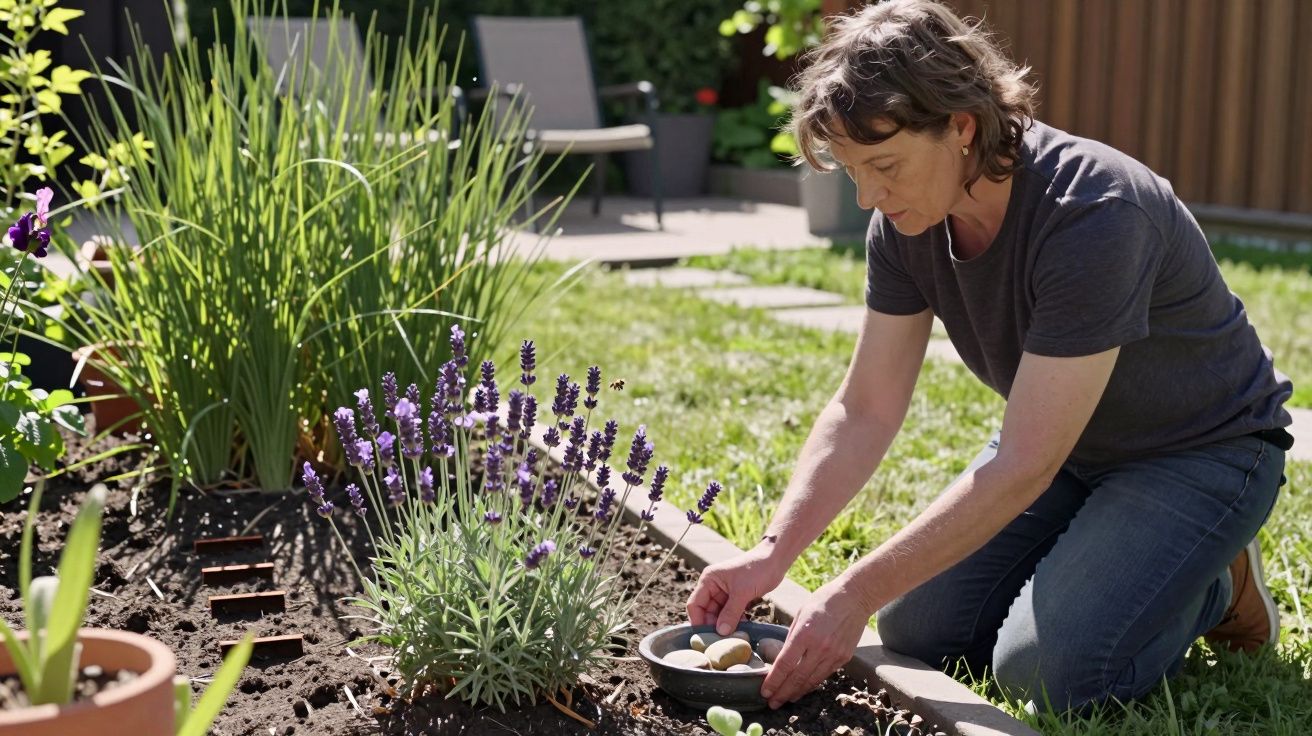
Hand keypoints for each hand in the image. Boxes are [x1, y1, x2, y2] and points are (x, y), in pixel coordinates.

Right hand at [687, 544, 786, 634]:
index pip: (695, 605)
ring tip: (734, 636)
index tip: (706, 638)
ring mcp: (724, 592)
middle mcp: (713, 586)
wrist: (775, 560)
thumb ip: (731, 613)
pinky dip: (735, 621)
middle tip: (722, 641)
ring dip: (725, 625)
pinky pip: (730, 614)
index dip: (698, 621)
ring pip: (719, 615)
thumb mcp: (742, 592)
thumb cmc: (757, 569)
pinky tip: (742, 629)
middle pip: (706, 612)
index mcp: (708, 580)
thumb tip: (721, 632)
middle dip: (714, 626)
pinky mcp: (736, 597)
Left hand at [760, 577, 870, 708]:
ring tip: (785, 700)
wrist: (854, 597)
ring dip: (797, 693)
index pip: (784, 665)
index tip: (764, 691)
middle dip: (782, 693)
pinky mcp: (844, 658)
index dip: (773, 681)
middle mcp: (819, 648)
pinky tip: (803, 688)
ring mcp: (833, 654)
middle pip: (797, 678)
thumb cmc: (823, 601)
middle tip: (772, 703)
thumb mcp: (800, 613)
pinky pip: (824, 675)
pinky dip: (812, 684)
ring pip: (811, 681)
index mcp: (804, 634)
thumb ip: (792, 636)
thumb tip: (782, 656)